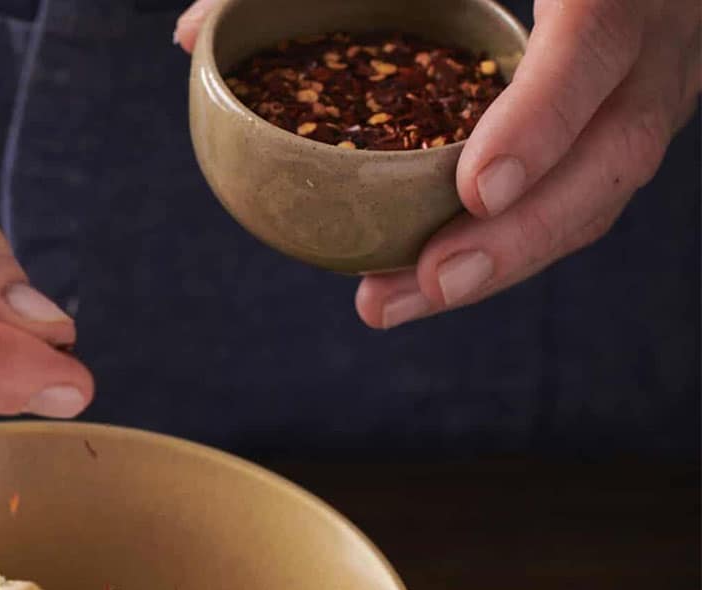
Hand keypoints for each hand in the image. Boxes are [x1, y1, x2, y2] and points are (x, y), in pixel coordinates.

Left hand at [176, 0, 700, 327]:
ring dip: (499, 264)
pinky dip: (504, 244)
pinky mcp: (624, 125)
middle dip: (518, 238)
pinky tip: (425, 279)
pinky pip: (577, 198)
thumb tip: (190, 36)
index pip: (595, 38)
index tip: (474, 189)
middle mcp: (648, 38)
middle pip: (609, 156)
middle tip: (425, 286)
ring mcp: (648, 88)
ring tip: (393, 304)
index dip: (543, 118)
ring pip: (597, 195)